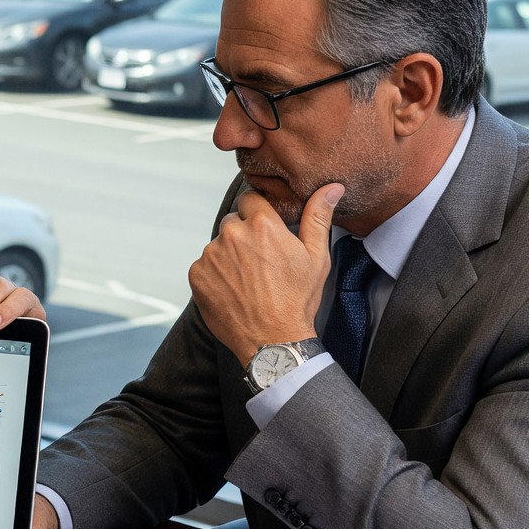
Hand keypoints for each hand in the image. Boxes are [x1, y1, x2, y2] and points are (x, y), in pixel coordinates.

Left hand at [189, 185, 342, 363]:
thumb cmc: (297, 300)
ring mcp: (211, 255)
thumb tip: (331, 188)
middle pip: (234, 221)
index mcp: (262, 224)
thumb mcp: (316, 256)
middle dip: (244, 235)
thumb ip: (318, 216)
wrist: (273, 340)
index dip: (258, 213)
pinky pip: (205, 266)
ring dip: (229, 256)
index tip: (266, 231)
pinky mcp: (197, 275)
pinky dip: (216, 275)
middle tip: (261, 262)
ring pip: (219, 245)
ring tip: (249, 281)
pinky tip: (234, 291)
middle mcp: (232, 234)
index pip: (251, 198)